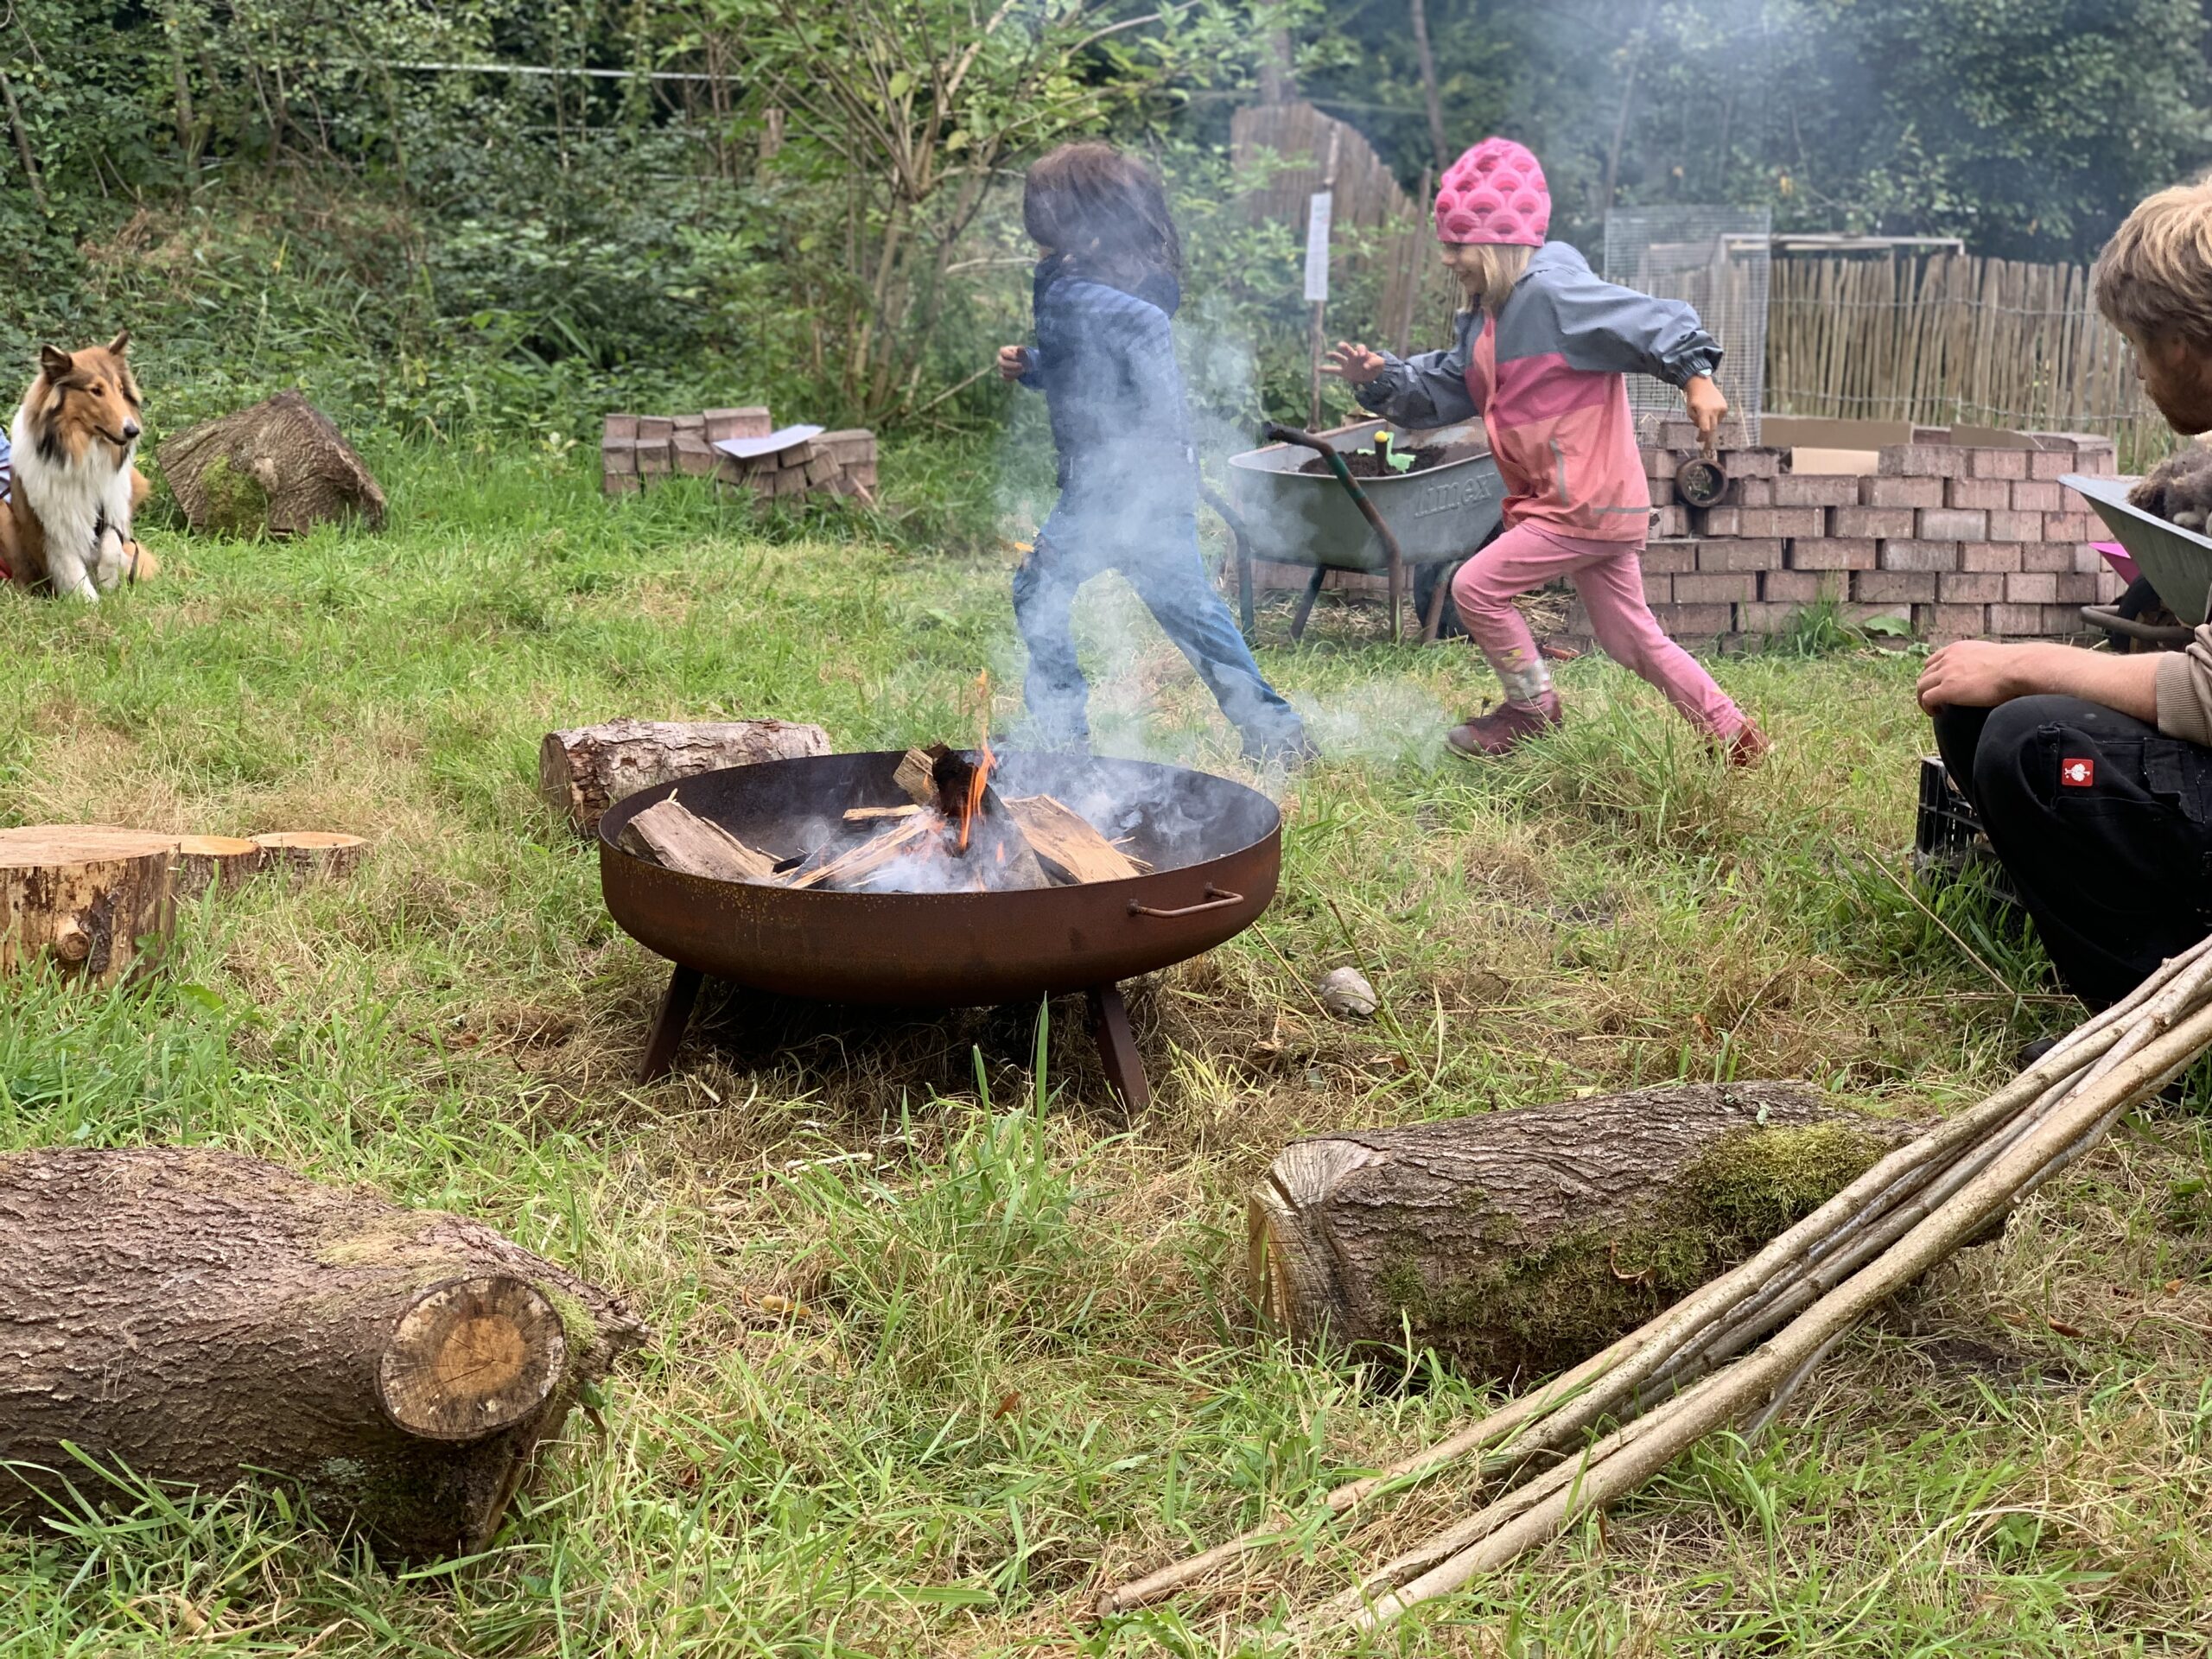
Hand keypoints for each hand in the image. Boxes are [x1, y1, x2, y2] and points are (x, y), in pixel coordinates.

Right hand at [995, 345, 1030, 381]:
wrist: (1022, 363)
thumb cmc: (1021, 355)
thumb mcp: (1022, 352)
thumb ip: (1021, 350)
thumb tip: (1019, 348)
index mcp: (1004, 351)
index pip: (1002, 351)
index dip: (1009, 355)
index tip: (1017, 357)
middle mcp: (1000, 359)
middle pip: (1001, 362)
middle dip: (1012, 365)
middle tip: (1021, 366)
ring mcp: (1001, 367)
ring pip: (1004, 371)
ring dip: (1014, 372)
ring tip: (1022, 371)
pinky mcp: (1003, 375)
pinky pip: (1005, 377)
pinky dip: (1012, 377)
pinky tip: (1019, 375)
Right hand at [1321, 341, 1386, 385]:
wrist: (1373, 373)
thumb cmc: (1377, 365)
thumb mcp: (1380, 363)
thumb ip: (1375, 363)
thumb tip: (1365, 367)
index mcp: (1362, 352)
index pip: (1360, 347)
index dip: (1361, 350)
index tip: (1362, 356)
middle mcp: (1353, 356)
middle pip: (1347, 349)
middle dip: (1344, 347)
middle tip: (1340, 345)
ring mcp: (1347, 363)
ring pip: (1338, 358)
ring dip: (1333, 355)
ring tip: (1327, 355)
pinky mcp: (1344, 372)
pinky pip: (1334, 370)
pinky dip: (1326, 369)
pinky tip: (1318, 369)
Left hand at [1686, 376, 1727, 452]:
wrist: (1701, 384)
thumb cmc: (1693, 398)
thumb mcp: (1689, 411)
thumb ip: (1695, 421)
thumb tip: (1703, 430)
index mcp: (1704, 411)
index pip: (1704, 429)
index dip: (1702, 437)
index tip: (1699, 442)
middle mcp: (1714, 410)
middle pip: (1712, 429)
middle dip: (1707, 438)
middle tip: (1705, 447)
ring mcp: (1721, 408)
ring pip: (1715, 424)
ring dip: (1709, 424)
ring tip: (1703, 414)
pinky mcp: (1725, 407)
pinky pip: (1719, 418)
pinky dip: (1714, 418)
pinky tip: (1709, 410)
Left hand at [1917, 641, 2034, 711]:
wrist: (2017, 668)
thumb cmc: (2013, 665)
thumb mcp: (1988, 656)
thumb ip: (1980, 661)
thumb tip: (1986, 672)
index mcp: (1958, 649)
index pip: (1934, 660)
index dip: (1932, 674)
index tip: (1938, 685)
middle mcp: (1948, 658)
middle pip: (1925, 674)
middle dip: (1927, 688)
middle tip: (1935, 700)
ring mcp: (1946, 673)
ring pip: (1921, 686)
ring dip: (1924, 699)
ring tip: (1933, 709)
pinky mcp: (1947, 689)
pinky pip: (1926, 698)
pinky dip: (1927, 707)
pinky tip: (1936, 713)